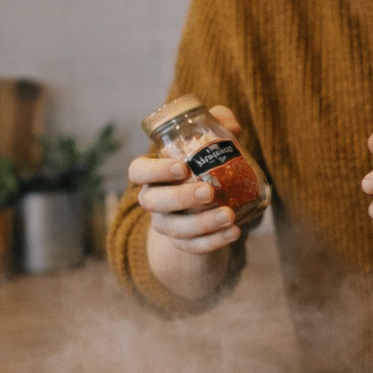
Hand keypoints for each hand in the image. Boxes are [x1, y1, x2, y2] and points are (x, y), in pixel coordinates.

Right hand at [130, 104, 244, 255]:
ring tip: (230, 216)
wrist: (206, 206)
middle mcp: (153, 200)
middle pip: (154, 202)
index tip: (182, 168)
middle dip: (181, 197)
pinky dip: (214, 241)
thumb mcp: (209, 143)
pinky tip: (234, 232)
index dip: (155, 170)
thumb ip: (219, 126)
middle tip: (209, 191)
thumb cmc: (203, 165)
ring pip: (176, 229)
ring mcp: (166, 224)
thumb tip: (232, 128)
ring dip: (203, 223)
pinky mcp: (183, 243)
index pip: (138, 171)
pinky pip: (194, 247)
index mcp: (152, 174)